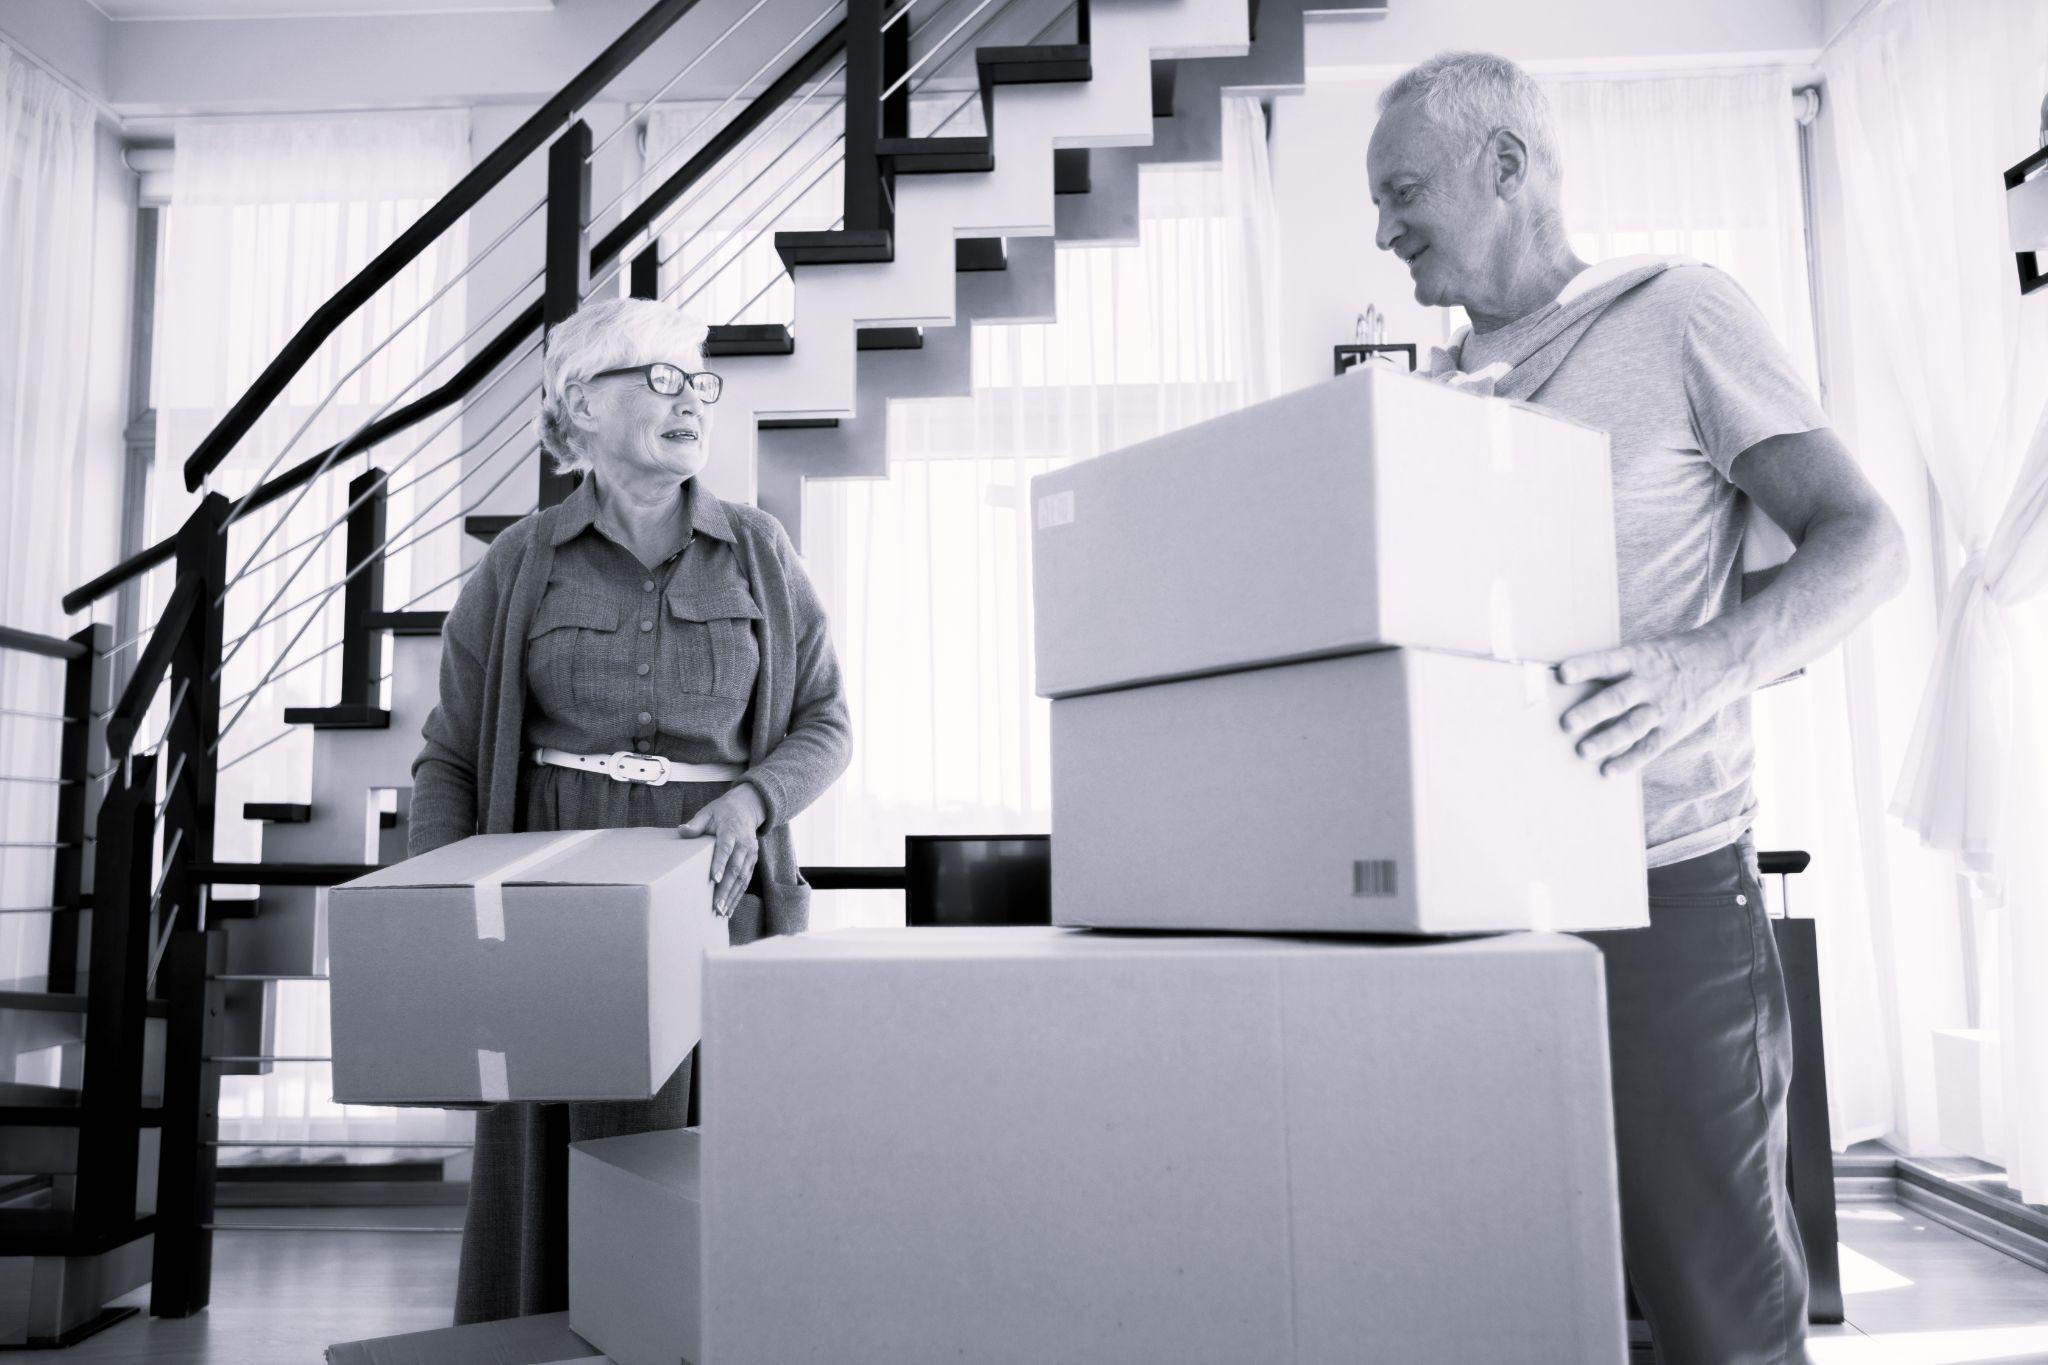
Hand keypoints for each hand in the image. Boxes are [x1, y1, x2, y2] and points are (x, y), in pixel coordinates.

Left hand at [678, 784, 767, 917]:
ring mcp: (750, 854)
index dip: (720, 864)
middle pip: (735, 868)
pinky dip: (738, 895)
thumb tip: (681, 830)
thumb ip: (696, 824)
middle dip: (726, 888)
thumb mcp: (707, 813)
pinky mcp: (752, 861)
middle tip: (716, 906)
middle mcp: (744, 844)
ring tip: (722, 912)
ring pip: (742, 878)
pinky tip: (729, 909)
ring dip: (732, 896)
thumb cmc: (722, 812)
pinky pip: (745, 880)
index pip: (725, 849)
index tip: (714, 879)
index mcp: (731, 831)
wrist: (746, 807)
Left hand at [1555, 634, 1734, 777]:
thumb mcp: (1645, 651)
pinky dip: (1629, 761)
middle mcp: (1650, 683)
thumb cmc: (1668, 657)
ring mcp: (1662, 707)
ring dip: (1607, 740)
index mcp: (1638, 658)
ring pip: (1632, 726)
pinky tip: (1608, 771)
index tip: (1562, 673)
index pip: (1608, 661)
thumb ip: (1614, 668)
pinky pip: (1649, 747)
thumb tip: (1570, 687)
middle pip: (1619, 698)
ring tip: (1583, 752)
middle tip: (1566, 723)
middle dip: (1592, 712)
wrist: (1722, 661)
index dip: (1586, 667)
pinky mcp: (1673, 727)